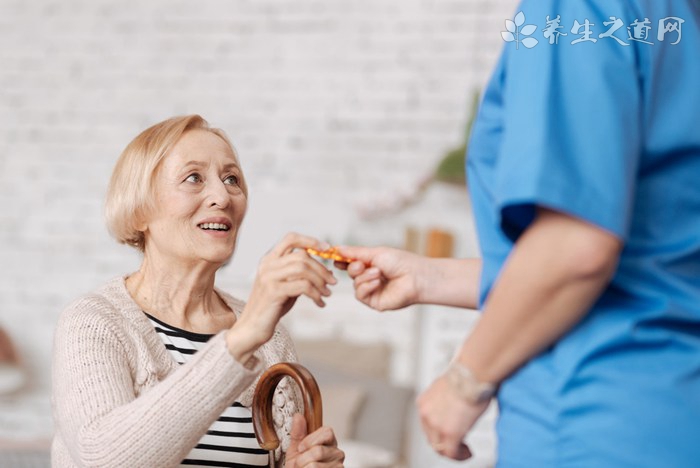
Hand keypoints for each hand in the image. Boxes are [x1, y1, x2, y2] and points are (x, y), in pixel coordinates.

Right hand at [227, 233, 336, 359]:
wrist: (252, 328)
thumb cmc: (271, 307)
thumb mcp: (286, 285)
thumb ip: (299, 275)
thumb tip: (326, 271)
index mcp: (269, 259)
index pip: (291, 238)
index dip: (311, 241)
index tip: (327, 249)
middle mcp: (267, 265)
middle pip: (302, 256)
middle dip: (322, 269)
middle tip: (333, 282)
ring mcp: (269, 277)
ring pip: (303, 269)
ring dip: (320, 282)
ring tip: (327, 293)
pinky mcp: (273, 291)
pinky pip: (302, 286)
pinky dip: (316, 294)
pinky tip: (319, 302)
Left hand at [285, 413, 344, 467]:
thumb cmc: (299, 465)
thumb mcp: (295, 449)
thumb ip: (297, 433)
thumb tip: (298, 416)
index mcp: (329, 441)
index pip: (327, 432)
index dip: (311, 440)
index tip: (301, 448)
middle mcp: (337, 453)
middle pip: (318, 451)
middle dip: (302, 459)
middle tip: (299, 463)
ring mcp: (338, 465)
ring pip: (314, 465)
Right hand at [335, 245, 423, 310]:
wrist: (415, 277)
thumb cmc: (400, 262)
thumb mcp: (375, 253)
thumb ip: (355, 252)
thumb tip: (337, 249)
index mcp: (372, 264)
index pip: (352, 263)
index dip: (343, 260)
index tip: (335, 257)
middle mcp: (371, 278)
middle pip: (351, 273)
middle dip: (354, 268)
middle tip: (362, 265)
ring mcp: (373, 290)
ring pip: (355, 284)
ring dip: (364, 277)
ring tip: (378, 273)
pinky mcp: (374, 302)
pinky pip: (360, 294)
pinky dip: (366, 287)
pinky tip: (377, 282)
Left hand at [417, 374, 489, 460]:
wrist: (471, 372)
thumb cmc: (467, 375)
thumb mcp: (449, 388)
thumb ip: (447, 399)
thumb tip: (457, 404)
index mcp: (424, 402)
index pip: (427, 424)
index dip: (439, 431)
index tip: (451, 432)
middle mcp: (426, 414)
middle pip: (432, 438)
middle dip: (445, 443)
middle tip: (459, 445)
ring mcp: (436, 425)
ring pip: (440, 448)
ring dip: (453, 451)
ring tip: (464, 450)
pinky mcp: (450, 433)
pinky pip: (452, 453)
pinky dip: (460, 456)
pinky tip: (468, 452)